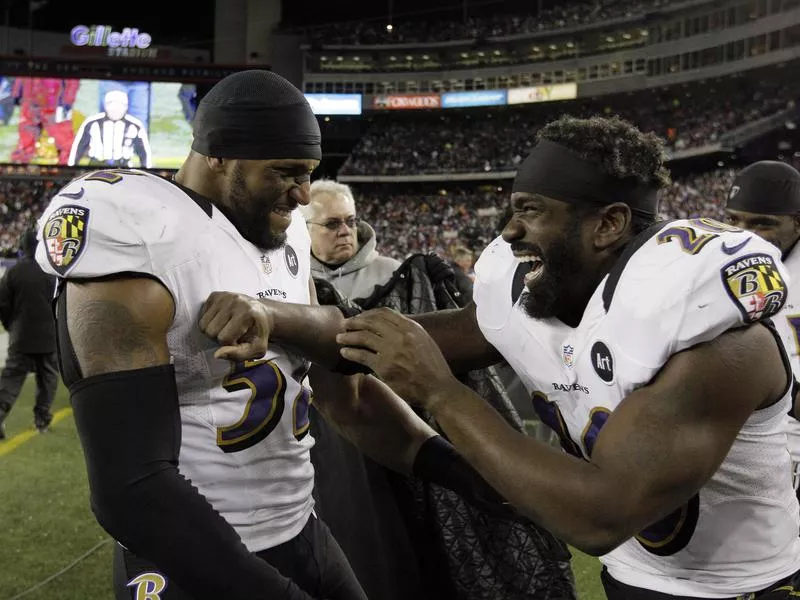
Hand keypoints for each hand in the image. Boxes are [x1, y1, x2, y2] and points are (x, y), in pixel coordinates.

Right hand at [199, 292, 271, 360]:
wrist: (262, 315)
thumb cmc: (258, 333)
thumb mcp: (256, 349)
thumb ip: (238, 355)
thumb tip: (216, 355)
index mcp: (247, 314)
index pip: (224, 338)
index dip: (230, 345)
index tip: (239, 341)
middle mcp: (235, 301)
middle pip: (210, 331)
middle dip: (219, 338)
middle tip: (232, 334)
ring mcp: (224, 296)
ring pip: (203, 324)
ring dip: (212, 331)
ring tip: (226, 328)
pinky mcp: (216, 295)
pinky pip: (201, 315)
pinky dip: (209, 322)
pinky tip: (221, 321)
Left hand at [336, 307, 459, 408]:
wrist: (439, 388)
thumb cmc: (433, 367)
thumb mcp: (425, 341)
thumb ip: (408, 332)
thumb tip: (389, 327)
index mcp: (411, 327)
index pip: (384, 312)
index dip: (368, 313)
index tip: (359, 317)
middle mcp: (401, 335)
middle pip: (370, 322)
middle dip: (354, 322)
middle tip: (345, 325)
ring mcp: (392, 351)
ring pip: (363, 337)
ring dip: (348, 337)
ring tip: (339, 338)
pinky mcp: (385, 367)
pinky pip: (362, 356)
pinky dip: (351, 353)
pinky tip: (345, 353)